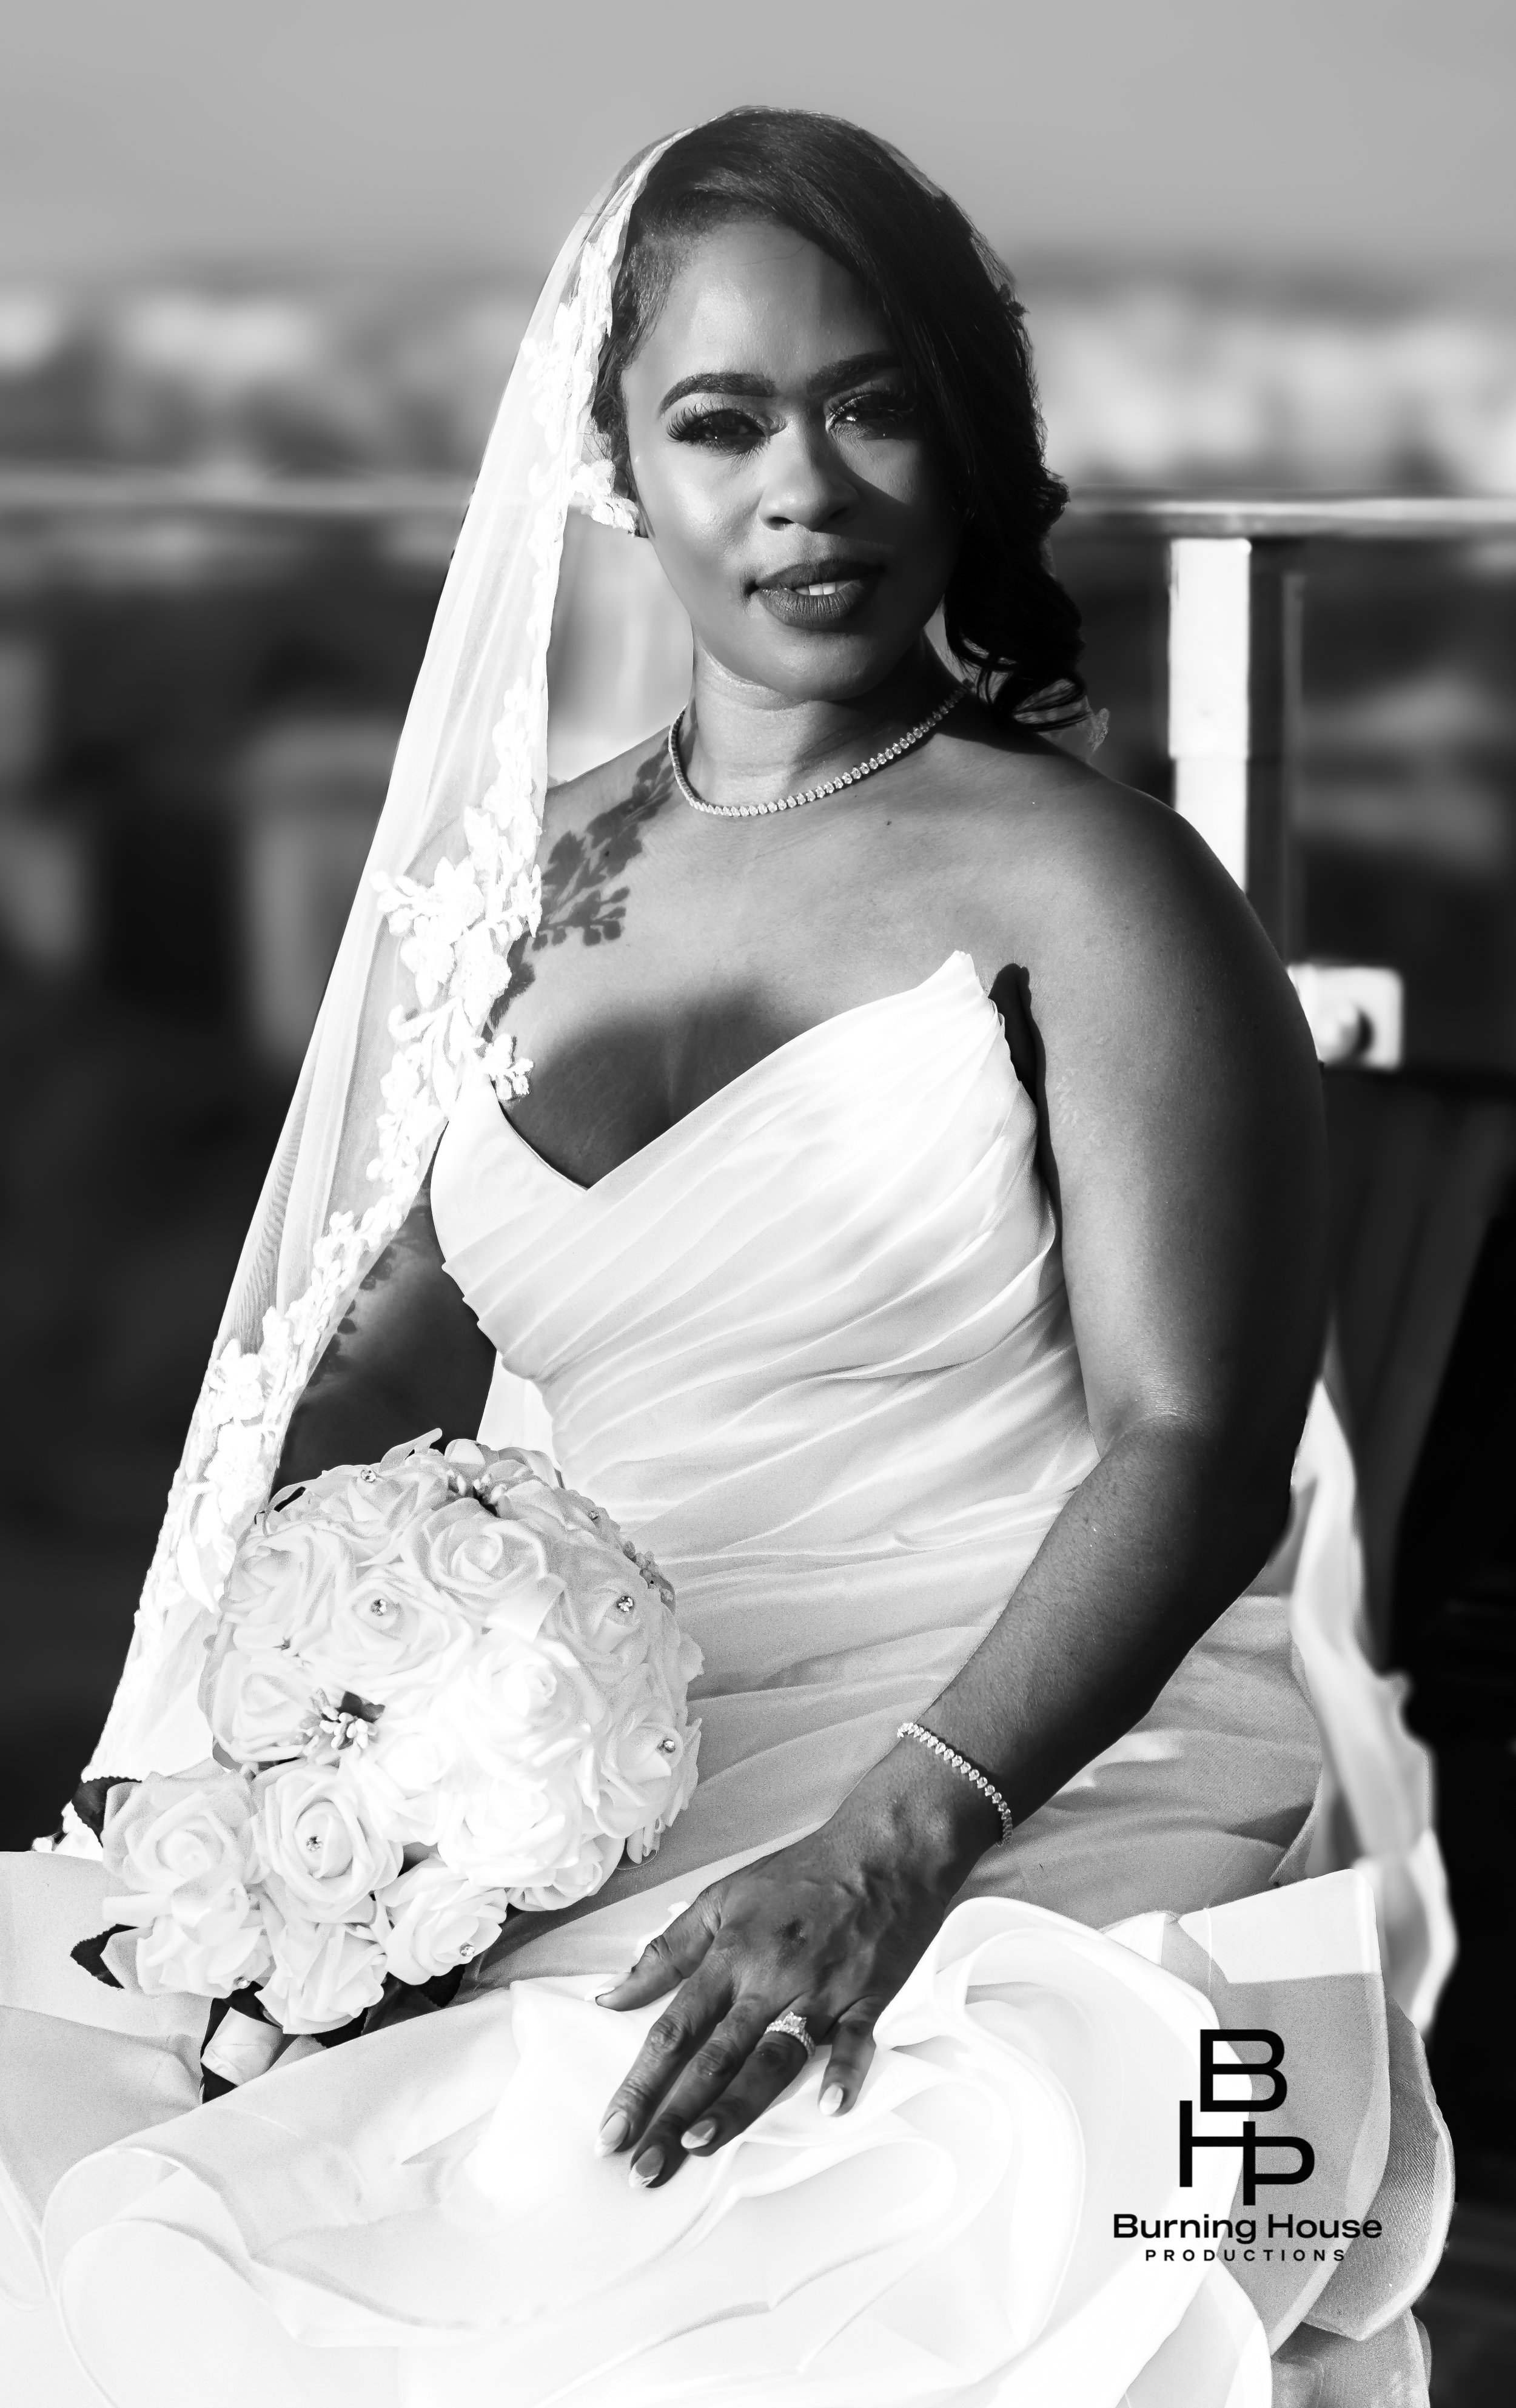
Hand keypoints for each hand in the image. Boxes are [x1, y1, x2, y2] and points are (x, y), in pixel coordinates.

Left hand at [593, 1749, 998, 2187]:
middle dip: (673, 2115)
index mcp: (730, 1955)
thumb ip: (665, 1953)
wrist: (881, 1849)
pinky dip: (844, 2070)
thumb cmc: (798, 1876)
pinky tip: (830, 2107)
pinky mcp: (868, 1995)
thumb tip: (609, 1996)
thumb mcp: (719, 1900)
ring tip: (700, 2146)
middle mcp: (769, 1978)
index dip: (639, 2083)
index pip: (673, 2029)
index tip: (611, 2132)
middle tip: (641, 2169)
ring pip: (773, 2057)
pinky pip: (855, 2039)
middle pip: (713, 2056)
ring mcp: (820, 1990)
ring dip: (737, 2104)